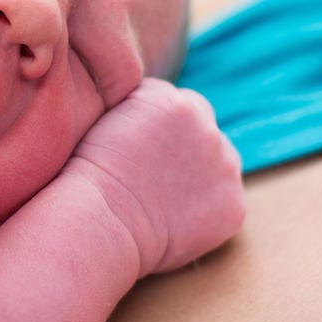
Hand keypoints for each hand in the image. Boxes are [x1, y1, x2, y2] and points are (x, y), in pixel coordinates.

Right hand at [59, 79, 244, 276]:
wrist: (98, 220)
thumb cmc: (88, 175)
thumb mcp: (109, 119)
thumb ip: (141, 110)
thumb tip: (155, 121)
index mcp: (175, 100)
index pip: (178, 104)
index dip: (158, 127)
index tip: (139, 150)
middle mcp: (208, 126)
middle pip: (203, 130)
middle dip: (184, 148)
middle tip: (152, 176)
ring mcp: (225, 167)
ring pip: (218, 164)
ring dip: (199, 176)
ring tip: (161, 199)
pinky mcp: (233, 206)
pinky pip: (224, 202)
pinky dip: (206, 212)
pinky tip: (174, 221)